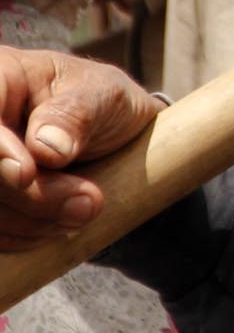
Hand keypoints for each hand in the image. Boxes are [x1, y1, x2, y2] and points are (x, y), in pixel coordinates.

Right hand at [0, 48, 158, 251]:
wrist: (111, 134)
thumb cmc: (103, 102)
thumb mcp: (104, 95)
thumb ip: (76, 113)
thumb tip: (47, 147)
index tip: (25, 175)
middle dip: (30, 198)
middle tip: (88, 203)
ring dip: (33, 223)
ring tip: (85, 210)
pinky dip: (24, 237)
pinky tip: (59, 225)